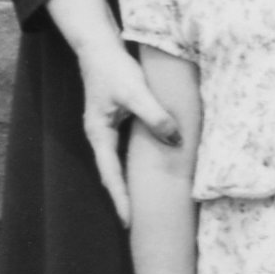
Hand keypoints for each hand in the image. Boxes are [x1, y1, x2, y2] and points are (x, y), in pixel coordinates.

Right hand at [71, 37, 179, 226]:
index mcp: (98, 135)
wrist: (100, 48)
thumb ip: (155, 116)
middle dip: (125, 199)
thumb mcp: (136, 93)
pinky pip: (128, 151)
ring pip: (121, 164)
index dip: (121, 199)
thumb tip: (175, 141)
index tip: (129, 221)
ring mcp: (108, 130)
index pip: (111, 175)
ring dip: (131, 184)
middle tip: (138, 225)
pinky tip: (150, 175)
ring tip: (145, 207)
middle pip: (113, 175)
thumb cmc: (115, 70)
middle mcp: (101, 136)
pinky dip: (137, 166)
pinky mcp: (118, 122)